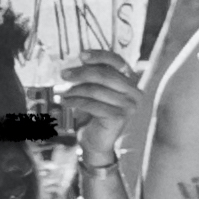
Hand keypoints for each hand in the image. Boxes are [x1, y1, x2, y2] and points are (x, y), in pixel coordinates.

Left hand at [55, 50, 144, 166]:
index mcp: (132, 81)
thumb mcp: (97, 90)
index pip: (117, 61)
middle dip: (81, 73)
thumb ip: (95, 75)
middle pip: (105, 75)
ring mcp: (129, 106)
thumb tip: (82, 58)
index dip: (99, 55)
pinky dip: (76, 102)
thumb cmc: (96, 113)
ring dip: (76, 90)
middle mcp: (135, 92)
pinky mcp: (118, 117)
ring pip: (96, 90)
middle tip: (64, 74)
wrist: (98, 142)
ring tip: (64, 93)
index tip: (81, 55)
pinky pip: (92, 104)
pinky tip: (66, 102)